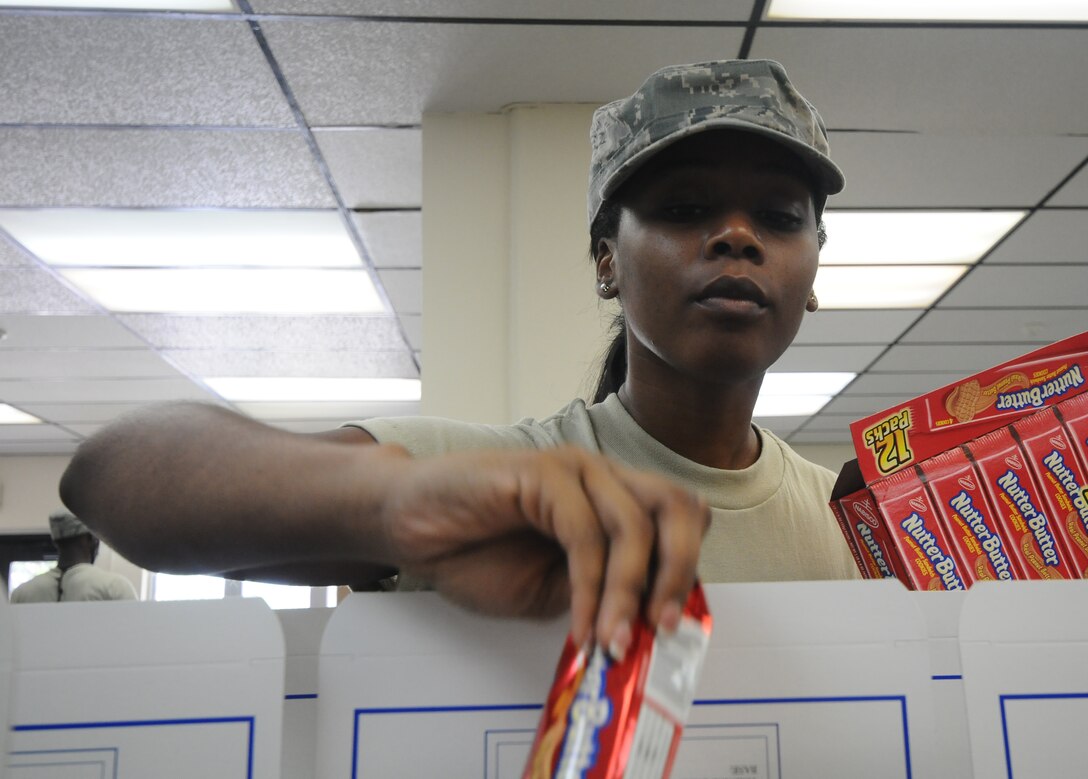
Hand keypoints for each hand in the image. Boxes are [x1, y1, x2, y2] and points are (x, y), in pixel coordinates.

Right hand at [378, 445, 708, 656]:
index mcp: (613, 500)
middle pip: (678, 507)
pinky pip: (585, 534)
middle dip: (679, 572)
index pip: (681, 519)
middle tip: (662, 631)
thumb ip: (598, 593)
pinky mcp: (542, 472)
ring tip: (613, 644)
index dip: (687, 570)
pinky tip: (581, 625)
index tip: (672, 629)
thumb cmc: (474, 553)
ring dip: (630, 593)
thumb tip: (645, 622)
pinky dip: (590, 588)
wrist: (408, 526)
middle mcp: (602, 478)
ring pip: (635, 524)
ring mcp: (575, 470)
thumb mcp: (550, 591)